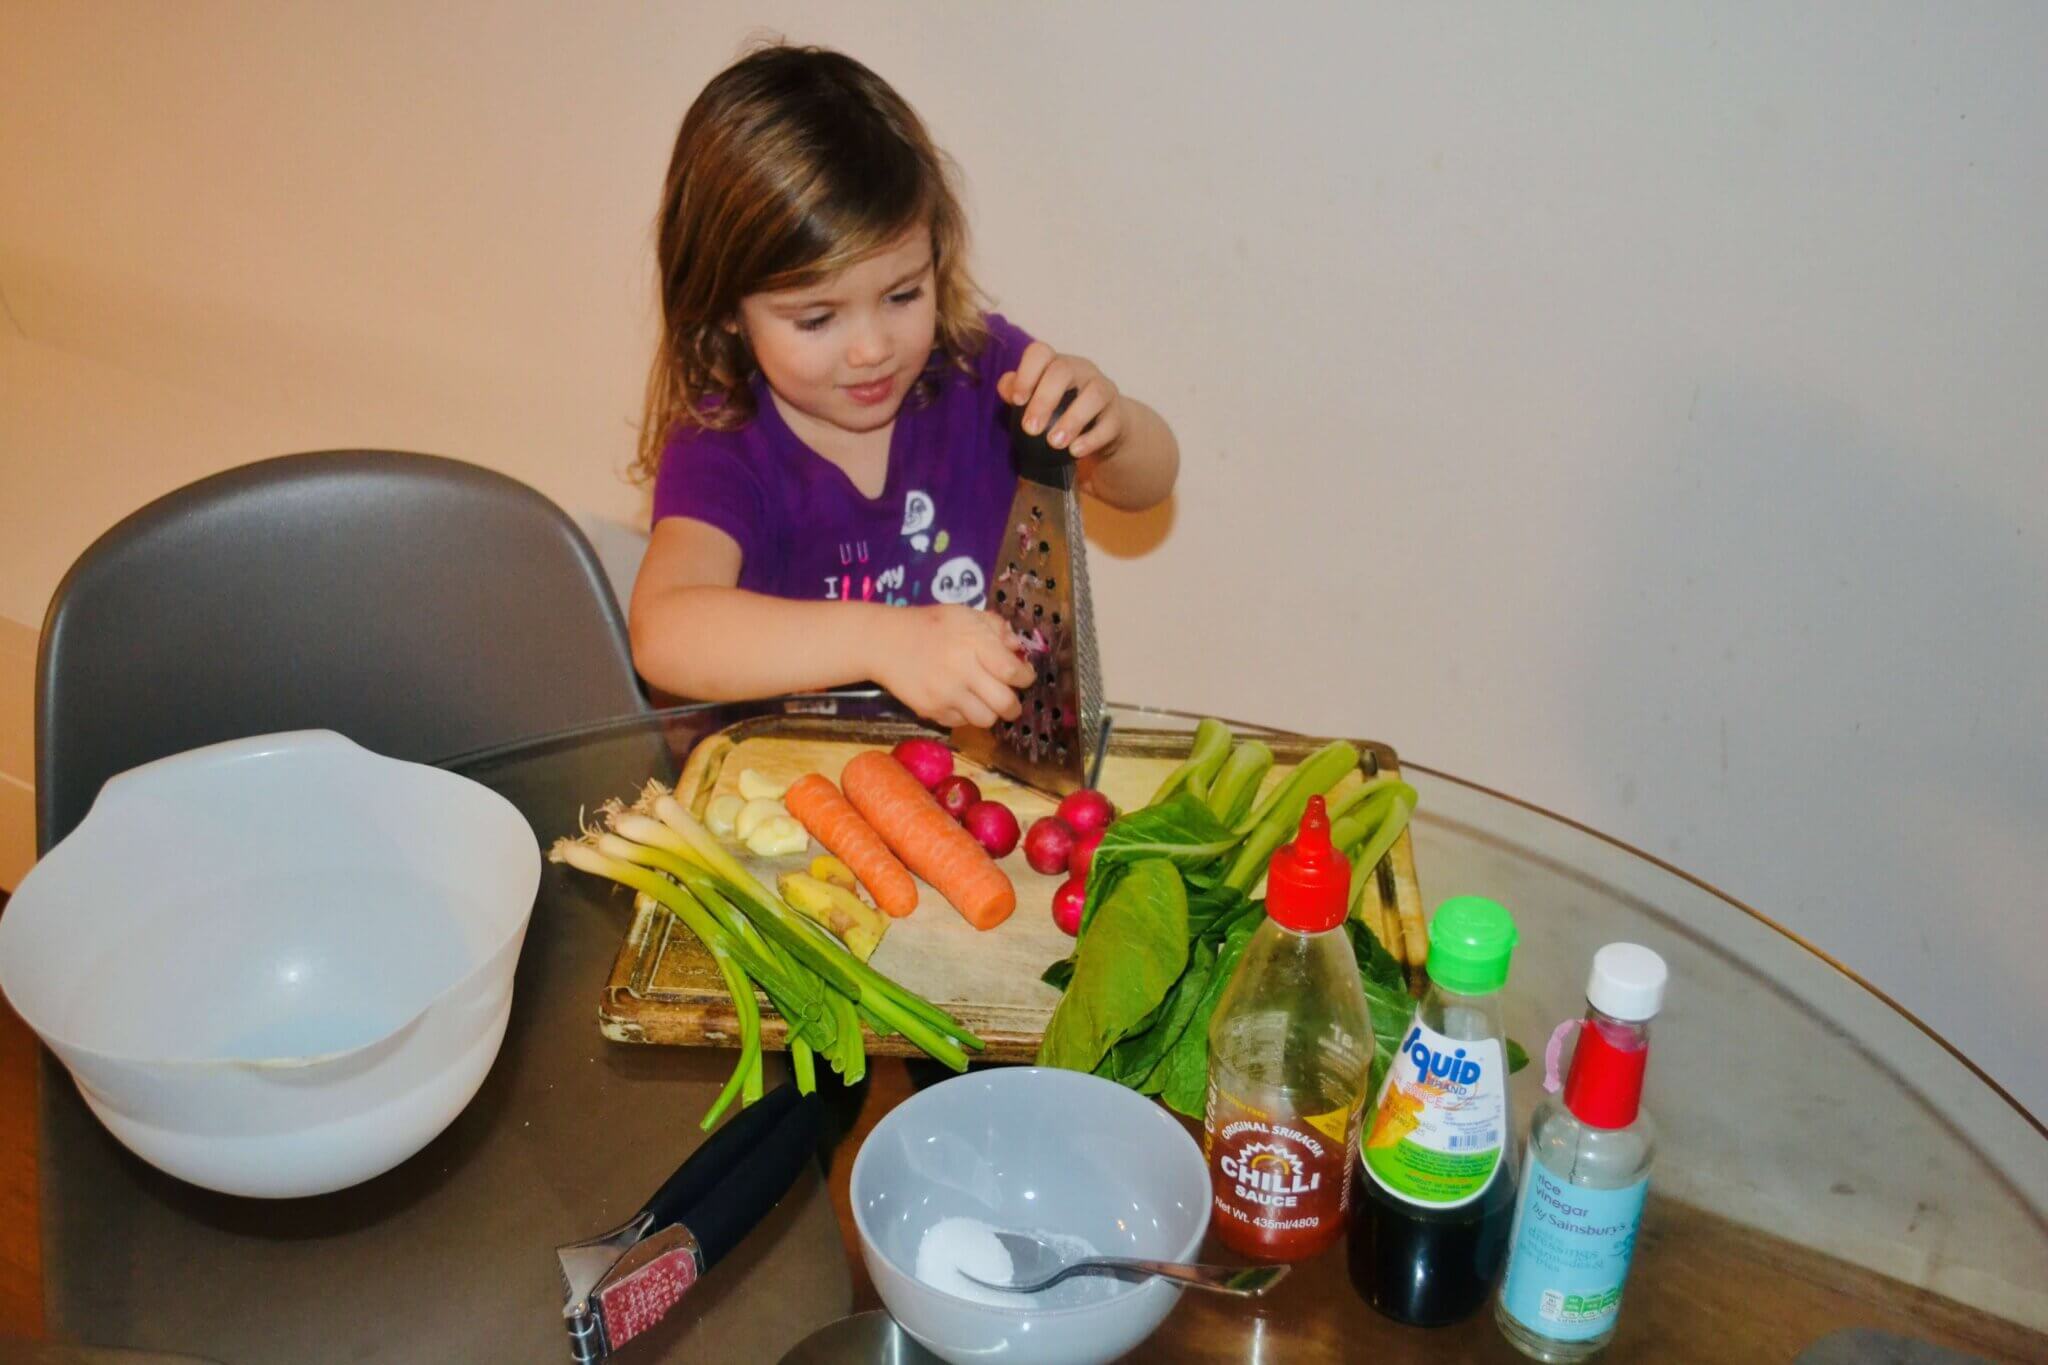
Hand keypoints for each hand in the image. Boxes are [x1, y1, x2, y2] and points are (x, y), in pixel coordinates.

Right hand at [873, 605, 1034, 728]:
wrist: (885, 642)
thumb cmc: (930, 625)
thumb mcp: (964, 614)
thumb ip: (995, 627)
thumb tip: (1018, 648)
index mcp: (974, 643)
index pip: (1013, 672)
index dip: (1025, 677)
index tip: (1024, 676)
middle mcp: (962, 671)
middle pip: (1004, 704)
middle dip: (1014, 705)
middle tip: (1011, 700)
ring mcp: (945, 694)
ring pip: (985, 720)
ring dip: (990, 713)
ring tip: (985, 701)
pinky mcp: (931, 711)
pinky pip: (961, 723)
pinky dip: (965, 715)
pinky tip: (960, 700)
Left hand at [998, 342, 1125, 459]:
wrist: (1101, 427)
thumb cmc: (1060, 409)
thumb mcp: (1035, 399)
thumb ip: (1016, 391)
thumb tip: (1007, 389)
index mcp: (1055, 363)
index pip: (1040, 353)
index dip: (1026, 373)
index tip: (1017, 400)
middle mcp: (1081, 370)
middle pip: (1063, 371)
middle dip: (1044, 400)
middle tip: (1030, 429)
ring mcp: (1102, 390)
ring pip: (1094, 395)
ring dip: (1072, 419)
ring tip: (1054, 443)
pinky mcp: (1117, 416)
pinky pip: (1109, 424)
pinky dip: (1091, 438)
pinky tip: (1075, 451)